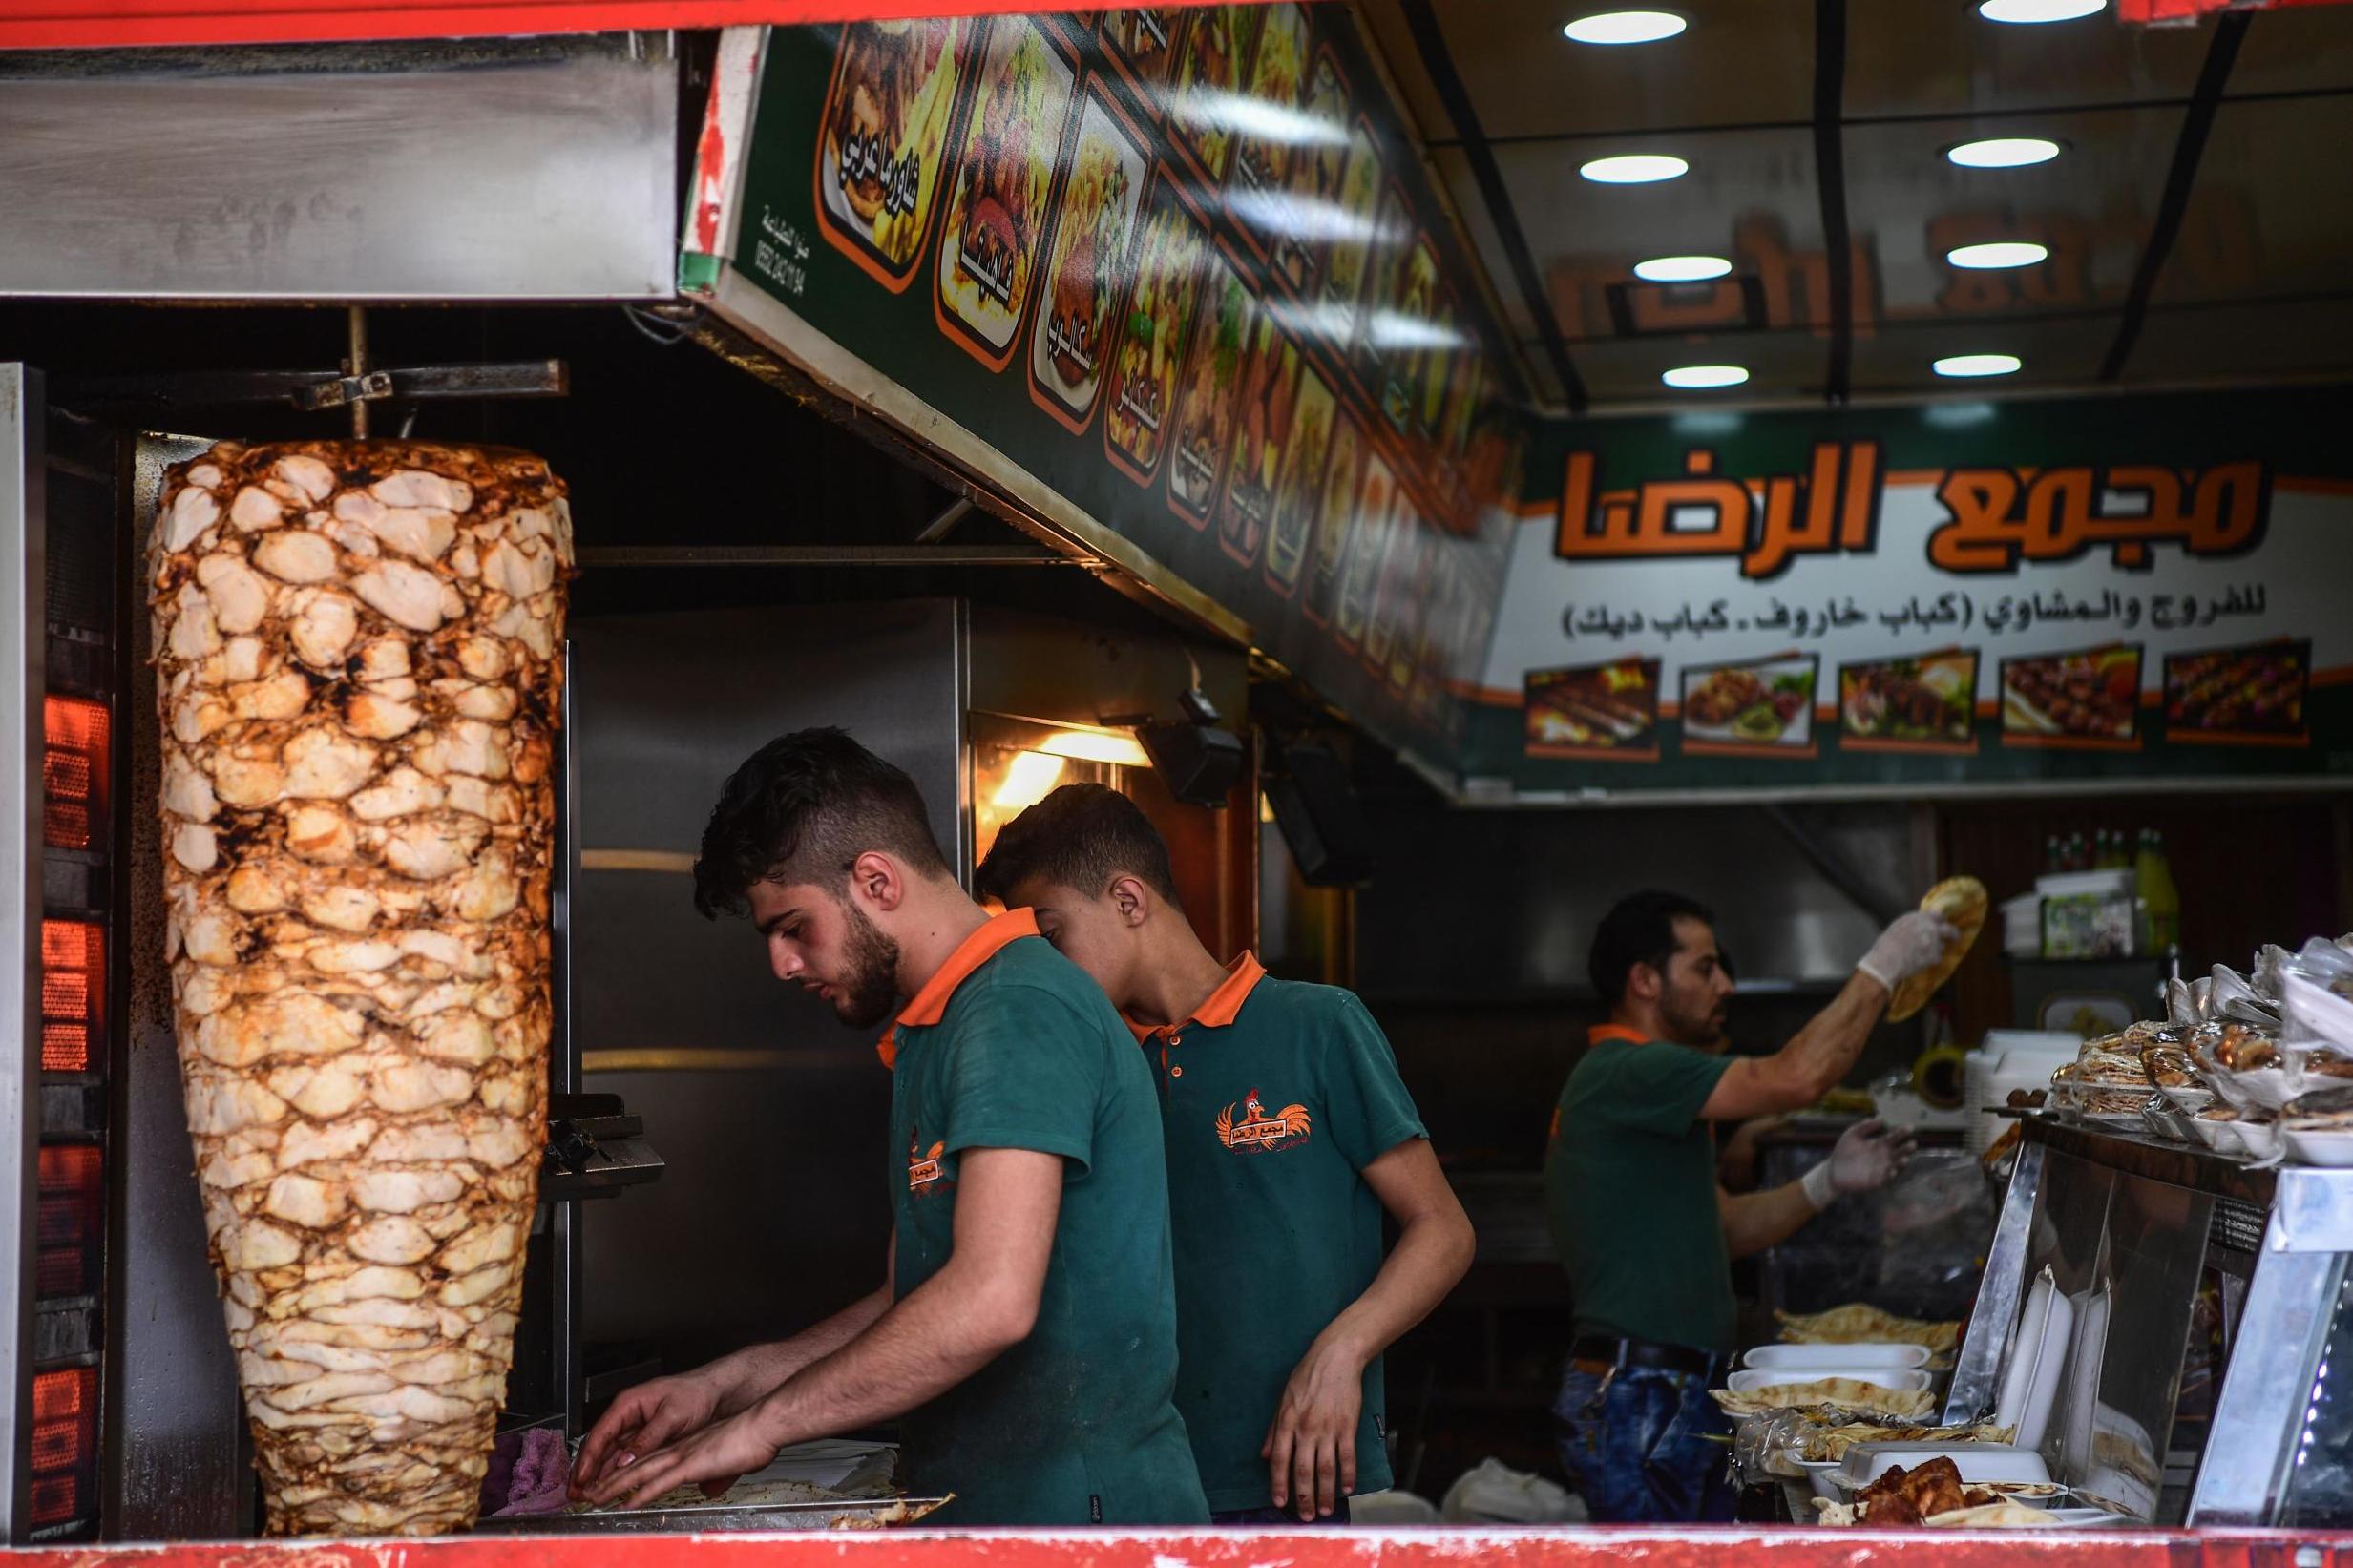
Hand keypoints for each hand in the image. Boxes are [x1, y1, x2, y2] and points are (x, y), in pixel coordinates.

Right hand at [570, 1372, 721, 1499]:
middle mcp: (627, 1414)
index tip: (581, 1477)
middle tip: (575, 1492)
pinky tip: (607, 1484)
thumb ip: (647, 1438)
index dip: (588, 1458)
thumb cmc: (696, 1394)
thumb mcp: (673, 1416)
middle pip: (598, 1444)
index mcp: (629, 1403)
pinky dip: (613, 1470)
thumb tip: (625, 1459)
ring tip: (586, 1493)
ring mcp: (634, 1426)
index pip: (601, 1433)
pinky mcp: (643, 1436)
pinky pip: (622, 1455)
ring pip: (608, 1452)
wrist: (715, 1391)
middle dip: (585, 1469)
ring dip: (596, 1473)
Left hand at [590, 1404, 781, 1510]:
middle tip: (586, 1494)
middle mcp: (678, 1450)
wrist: (765, 1424)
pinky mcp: (692, 1465)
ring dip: (614, 1487)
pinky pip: (661, 1482)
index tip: (607, 1485)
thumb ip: (714, 1474)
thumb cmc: (752, 1439)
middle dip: (608, 1481)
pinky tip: (628, 1503)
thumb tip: (708, 1488)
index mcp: (684, 1448)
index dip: (624, 1474)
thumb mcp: (728, 1460)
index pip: (646, 1462)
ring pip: (640, 1472)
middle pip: (635, 1466)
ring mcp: (683, 1456)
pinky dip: (641, 1493)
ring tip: (594, 1499)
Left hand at [1262, 1337, 1364, 1521]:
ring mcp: (1328, 1428)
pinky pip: (1347, 1456)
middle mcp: (1306, 1428)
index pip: (1280, 1461)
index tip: (1280, 1503)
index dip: (1279, 1484)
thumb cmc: (1306, 1377)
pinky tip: (1347, 1489)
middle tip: (1306, 1516)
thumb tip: (1266, 1456)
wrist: (1335, 1358)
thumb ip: (1274, 1430)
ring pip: (1326, 1469)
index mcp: (1287, 1422)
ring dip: (1326, 1493)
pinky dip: (1348, 1475)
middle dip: (1303, 1497)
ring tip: (1326, 1510)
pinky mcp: (1347, 1426)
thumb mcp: (1283, 1400)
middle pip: (1303, 1470)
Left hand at [1828, 1117, 1914, 1195]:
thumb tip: (1880, 1117)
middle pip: (1898, 1153)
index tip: (1910, 1127)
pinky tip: (1892, 1171)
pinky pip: (1886, 1180)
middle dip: (1906, 1149)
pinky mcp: (1876, 1182)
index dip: (1902, 1132)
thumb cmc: (1843, 1151)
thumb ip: (1865, 1126)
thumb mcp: (1852, 1134)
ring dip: (1901, 1164)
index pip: (1893, 1138)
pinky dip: (1890, 1176)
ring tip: (1905, 1159)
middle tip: (1912, 1144)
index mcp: (1879, 1145)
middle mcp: (1884, 1157)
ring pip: (1896, 1167)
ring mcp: (1881, 1170)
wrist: (1832, 1170)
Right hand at [1855, 911, 1958, 990]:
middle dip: (1953, 934)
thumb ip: (1914, 925)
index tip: (1942, 924)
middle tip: (1955, 938)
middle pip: (1949, 929)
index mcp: (1918, 917)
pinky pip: (1936, 958)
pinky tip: (1917, 962)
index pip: (1937, 915)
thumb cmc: (1887, 945)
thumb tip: (1922, 928)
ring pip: (1940, 946)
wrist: (1887, 960)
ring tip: (1918, 955)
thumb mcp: (1898, 927)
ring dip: (1934, 950)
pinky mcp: (1935, 955)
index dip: (1940, 921)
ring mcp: (1934, 941)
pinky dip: (1929, 961)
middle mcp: (1929, 927)